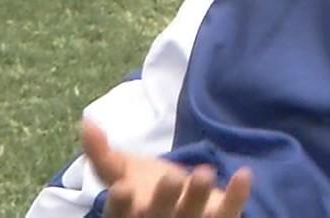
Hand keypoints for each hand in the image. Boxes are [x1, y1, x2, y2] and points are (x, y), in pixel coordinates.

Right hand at [81, 118, 253, 217]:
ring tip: (204, 172)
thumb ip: (101, 153)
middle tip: (170, 178)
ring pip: (192, 217)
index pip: (121, 215)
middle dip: (164, 200)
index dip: (121, 204)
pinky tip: (243, 174)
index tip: (123, 188)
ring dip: (197, 197)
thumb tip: (86, 121)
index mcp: (130, 215)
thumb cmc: (148, 191)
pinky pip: (228, 213)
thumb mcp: (122, 172)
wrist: (185, 206)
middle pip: (158, 216)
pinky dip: (236, 196)